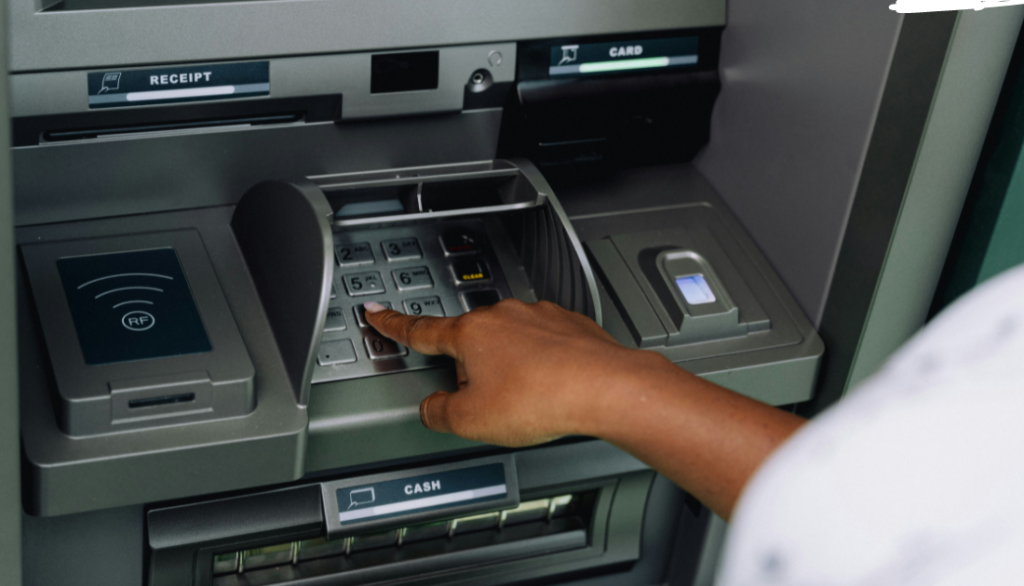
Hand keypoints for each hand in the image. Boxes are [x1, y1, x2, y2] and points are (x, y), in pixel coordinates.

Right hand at [365, 298, 804, 519]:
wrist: (607, 388)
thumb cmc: (543, 398)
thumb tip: (435, 408)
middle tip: (488, 402)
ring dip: (512, 370)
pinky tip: (553, 390)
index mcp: (471, 333)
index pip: (421, 330)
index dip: (395, 325)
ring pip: (511, 345)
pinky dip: (544, 366)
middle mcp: (504, 315)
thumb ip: (441, 413)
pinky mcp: (571, 326)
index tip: (378, 313)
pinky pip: (546, 347)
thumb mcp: (472, 421)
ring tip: (529, 402)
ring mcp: (540, 317)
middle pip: (472, 344)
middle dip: (473, 371)